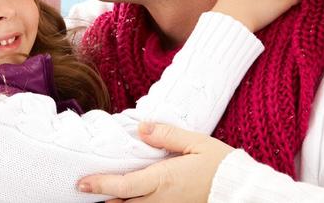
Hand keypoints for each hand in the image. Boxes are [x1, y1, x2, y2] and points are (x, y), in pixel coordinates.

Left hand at [77, 122, 233, 201]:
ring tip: (103, 193)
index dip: (100, 185)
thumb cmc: (220, 165)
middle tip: (85, 188)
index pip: (124, 186)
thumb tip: (141, 128)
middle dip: (102, 197)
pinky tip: (129, 198)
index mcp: (164, 180)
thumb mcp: (196, 143)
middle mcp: (161, 200)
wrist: (241, 191)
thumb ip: (167, 135)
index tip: (82, 183)